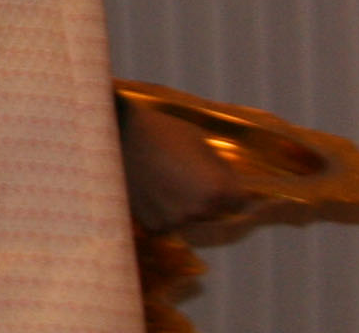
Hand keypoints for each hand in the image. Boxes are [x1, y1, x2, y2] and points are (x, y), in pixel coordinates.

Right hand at [119, 100, 260, 236]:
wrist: (118, 136)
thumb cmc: (162, 132)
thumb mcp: (201, 142)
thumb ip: (221, 168)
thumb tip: (233, 184)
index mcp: (217, 189)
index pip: (241, 201)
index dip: (235, 191)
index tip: (226, 183)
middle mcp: (199, 210)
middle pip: (219, 215)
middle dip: (215, 202)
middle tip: (196, 183)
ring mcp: (176, 221)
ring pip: (195, 222)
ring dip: (191, 211)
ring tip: (174, 187)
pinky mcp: (154, 226)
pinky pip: (172, 225)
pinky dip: (168, 214)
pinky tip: (157, 193)